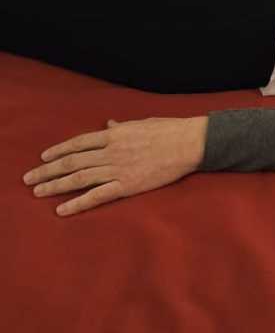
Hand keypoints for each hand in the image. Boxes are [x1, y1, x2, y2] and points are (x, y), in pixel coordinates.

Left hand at [22, 116, 207, 216]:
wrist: (189, 143)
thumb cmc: (169, 130)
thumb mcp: (142, 123)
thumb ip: (123, 127)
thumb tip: (109, 124)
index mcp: (115, 135)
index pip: (79, 143)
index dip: (59, 150)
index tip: (43, 157)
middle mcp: (111, 151)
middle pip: (72, 161)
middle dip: (48, 170)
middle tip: (28, 178)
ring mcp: (118, 169)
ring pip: (79, 178)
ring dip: (56, 185)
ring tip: (38, 191)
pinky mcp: (127, 185)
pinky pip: (97, 196)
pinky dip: (77, 203)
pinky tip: (61, 209)